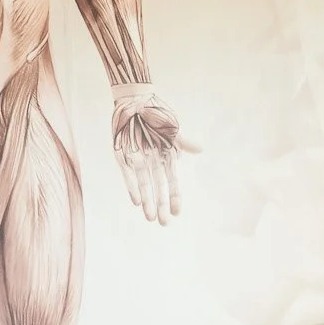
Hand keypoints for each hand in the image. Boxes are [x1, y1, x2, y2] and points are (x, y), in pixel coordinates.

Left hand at [110, 85, 199, 224]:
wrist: (134, 101)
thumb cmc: (156, 113)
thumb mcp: (172, 128)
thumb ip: (183, 142)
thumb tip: (200, 150)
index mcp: (167, 157)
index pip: (173, 182)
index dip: (175, 197)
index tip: (178, 212)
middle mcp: (153, 162)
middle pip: (159, 188)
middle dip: (162, 205)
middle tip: (164, 223)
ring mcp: (138, 160)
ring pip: (144, 186)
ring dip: (148, 202)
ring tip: (150, 218)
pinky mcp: (123, 156)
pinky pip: (128, 175)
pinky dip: (132, 187)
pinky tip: (136, 201)